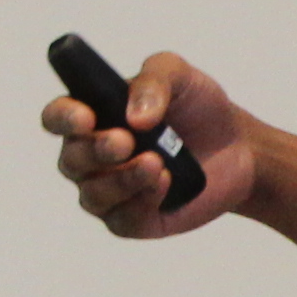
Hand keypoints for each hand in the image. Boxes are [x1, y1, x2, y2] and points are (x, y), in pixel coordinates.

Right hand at [39, 49, 256, 239]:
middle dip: (96, 151)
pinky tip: (165, 183)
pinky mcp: (135, 220)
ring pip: (93, 194)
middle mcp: (92, 156)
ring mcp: (112, 190)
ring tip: (156, 163)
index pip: (57, 118)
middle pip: (71, 160)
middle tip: (126, 141)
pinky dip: (141, 202)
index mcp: (93, 115)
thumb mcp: (179, 77)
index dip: (63, 118)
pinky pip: (122, 219)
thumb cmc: (198, 108)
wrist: (239, 147)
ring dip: (121, 179)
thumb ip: (153, 81)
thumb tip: (135, 116)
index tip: (86, 116)